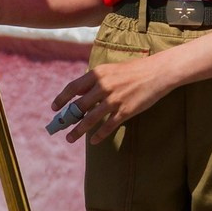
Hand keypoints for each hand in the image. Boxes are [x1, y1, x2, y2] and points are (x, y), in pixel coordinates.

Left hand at [51, 54, 174, 143]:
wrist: (157, 73)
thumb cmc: (134, 70)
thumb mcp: (111, 69)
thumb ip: (95, 80)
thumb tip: (80, 93)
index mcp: (98, 74)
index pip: (73, 88)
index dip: (61, 99)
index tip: (54, 108)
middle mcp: (103, 86)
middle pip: (79, 106)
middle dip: (67, 119)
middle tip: (60, 127)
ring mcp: (114, 100)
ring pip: (90, 119)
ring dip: (78, 131)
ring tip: (70, 139)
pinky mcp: (125, 111)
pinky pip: (108, 126)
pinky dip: (99, 135)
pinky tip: (94, 141)